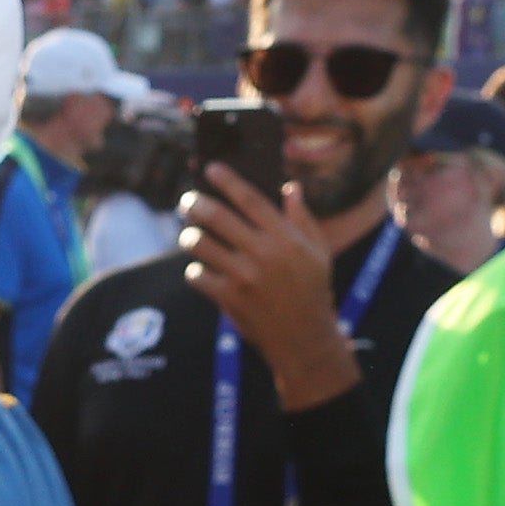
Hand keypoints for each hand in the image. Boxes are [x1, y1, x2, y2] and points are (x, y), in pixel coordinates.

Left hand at [177, 167, 360, 409]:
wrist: (304, 338)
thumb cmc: (313, 291)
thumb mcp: (318, 253)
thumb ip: (302, 219)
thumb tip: (291, 188)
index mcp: (286, 237)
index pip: (251, 199)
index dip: (228, 181)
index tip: (211, 168)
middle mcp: (264, 252)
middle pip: (219, 217)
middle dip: (196, 205)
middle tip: (186, 201)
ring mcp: (245, 276)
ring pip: (200, 244)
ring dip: (189, 237)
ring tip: (189, 236)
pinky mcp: (229, 298)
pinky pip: (197, 275)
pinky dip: (194, 271)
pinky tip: (200, 271)